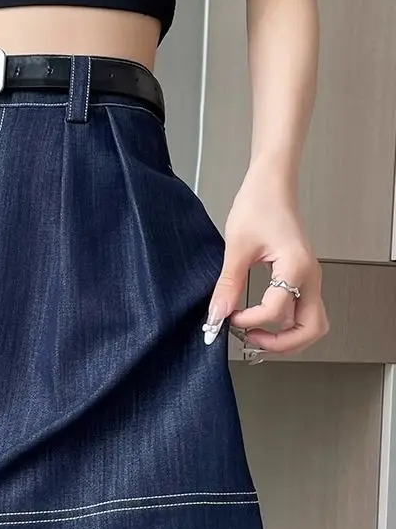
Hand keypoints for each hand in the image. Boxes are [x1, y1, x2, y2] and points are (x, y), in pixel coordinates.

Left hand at [203, 175, 328, 354]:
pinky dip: (285, 323)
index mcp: (296, 268)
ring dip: (286, 337)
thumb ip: (227, 284)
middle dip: (281, 343)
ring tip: (255, 335)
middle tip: (250, 341)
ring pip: (311, 323)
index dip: (250, 320)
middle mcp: (310, 276)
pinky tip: (259, 319)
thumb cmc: (259, 205)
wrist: (271, 184)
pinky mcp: (302, 276)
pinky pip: (302, 310)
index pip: (277, 311)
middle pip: (311, 329)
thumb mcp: (236, 247)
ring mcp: (309, 277)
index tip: (227, 317)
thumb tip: (217, 314)